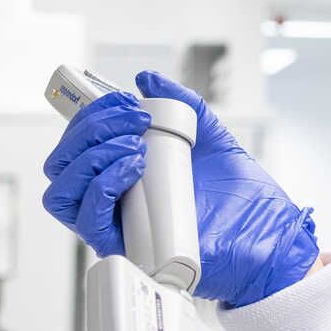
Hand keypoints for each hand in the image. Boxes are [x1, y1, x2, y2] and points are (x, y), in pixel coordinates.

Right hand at [40, 71, 319, 306]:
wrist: (269, 236)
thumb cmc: (241, 197)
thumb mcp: (212, 137)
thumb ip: (184, 103)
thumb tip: (147, 78)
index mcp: (121, 176)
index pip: (75, 146)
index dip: (88, 117)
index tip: (124, 100)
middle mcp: (111, 203)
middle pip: (61, 166)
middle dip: (89, 130)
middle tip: (135, 121)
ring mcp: (117, 228)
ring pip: (63, 193)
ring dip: (92, 157)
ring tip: (137, 145)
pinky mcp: (128, 251)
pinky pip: (89, 222)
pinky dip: (103, 186)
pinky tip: (135, 167)